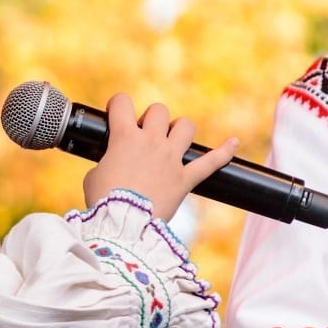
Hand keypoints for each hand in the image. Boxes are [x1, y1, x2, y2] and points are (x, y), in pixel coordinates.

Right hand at [81, 93, 237, 220]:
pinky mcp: (185, 179)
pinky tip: (233, 143)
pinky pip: (212, 161)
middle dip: (151, 119)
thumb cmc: (104, 200)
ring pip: (185, 126)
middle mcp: (151, 142)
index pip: (121, 102)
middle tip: (143, 136)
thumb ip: (105, 162)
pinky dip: (224, 152)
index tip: (115, 115)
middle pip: (159, 110)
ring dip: (179, 129)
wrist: (124, 225)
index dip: (117, 105)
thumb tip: (111, 165)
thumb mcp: (94, 175)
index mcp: (125, 137)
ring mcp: (171, 159)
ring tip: (172, 138)